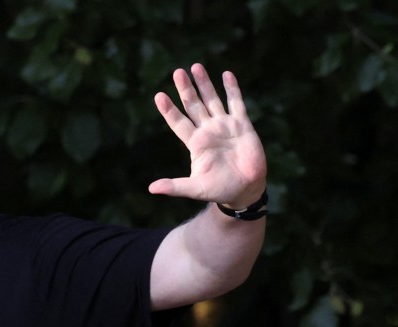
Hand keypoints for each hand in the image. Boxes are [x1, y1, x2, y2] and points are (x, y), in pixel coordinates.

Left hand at [149, 63, 266, 208]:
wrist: (246, 189)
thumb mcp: (195, 188)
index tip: (158, 96)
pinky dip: (232, 89)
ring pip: (212, 100)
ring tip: (195, 66)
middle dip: (186, 89)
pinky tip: (226, 74)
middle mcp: (208, 131)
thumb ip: (174, 186)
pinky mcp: (242, 125)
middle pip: (193, 106)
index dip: (169, 110)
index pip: (178, 123)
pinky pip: (236, 103)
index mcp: (195, 143)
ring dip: (204, 84)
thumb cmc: (219, 189)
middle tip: (177, 72)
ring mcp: (225, 125)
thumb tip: (151, 189)